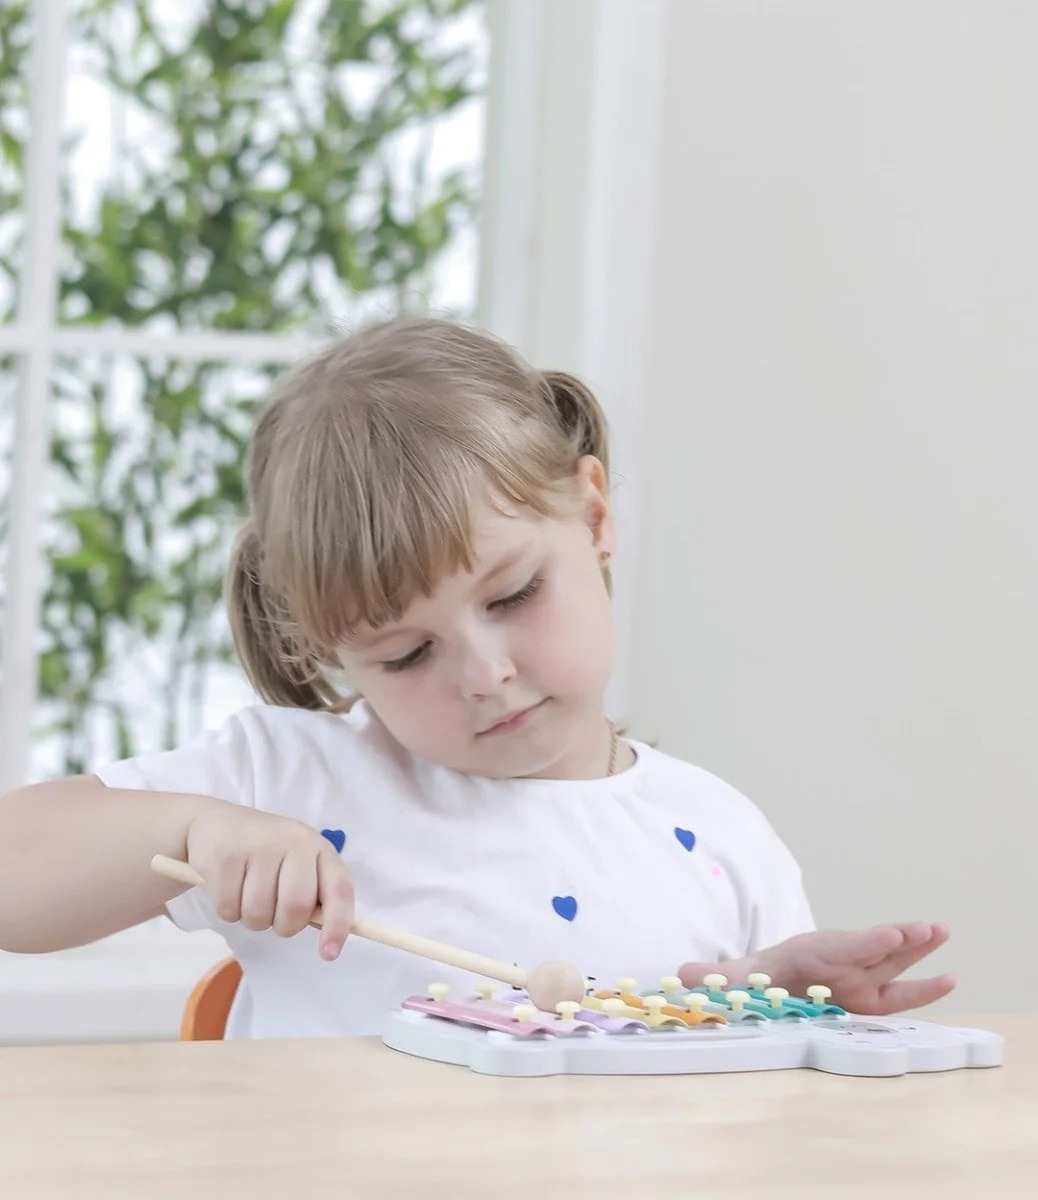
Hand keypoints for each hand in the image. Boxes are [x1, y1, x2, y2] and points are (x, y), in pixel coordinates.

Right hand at [185, 803, 353, 960]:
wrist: (218, 826)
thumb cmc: (265, 853)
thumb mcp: (296, 864)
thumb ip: (313, 894)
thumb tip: (328, 940)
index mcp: (318, 848)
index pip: (339, 889)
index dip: (338, 924)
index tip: (329, 953)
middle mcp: (294, 842)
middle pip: (296, 908)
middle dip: (283, 925)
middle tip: (273, 913)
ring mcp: (259, 846)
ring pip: (259, 915)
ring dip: (252, 918)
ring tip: (247, 894)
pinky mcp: (226, 856)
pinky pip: (229, 909)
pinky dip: (227, 909)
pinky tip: (228, 885)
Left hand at [677, 921, 954, 1014]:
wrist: (774, 979)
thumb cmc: (765, 976)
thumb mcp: (742, 976)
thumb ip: (718, 975)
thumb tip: (681, 972)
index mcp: (814, 955)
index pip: (842, 947)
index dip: (863, 943)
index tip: (885, 935)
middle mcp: (842, 962)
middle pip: (874, 949)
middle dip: (898, 938)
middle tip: (926, 926)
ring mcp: (860, 978)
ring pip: (893, 961)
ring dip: (917, 947)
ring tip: (942, 929)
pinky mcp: (871, 998)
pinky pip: (902, 993)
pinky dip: (925, 987)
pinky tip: (950, 978)